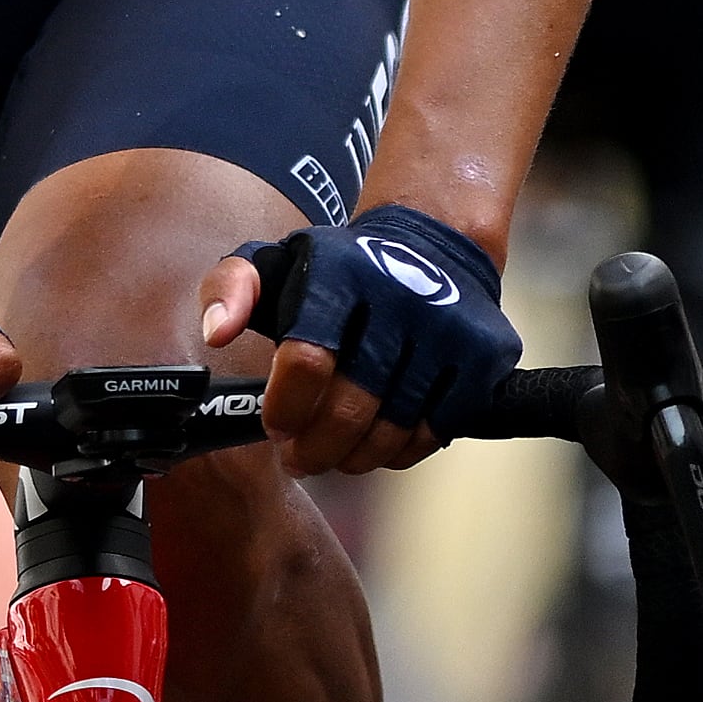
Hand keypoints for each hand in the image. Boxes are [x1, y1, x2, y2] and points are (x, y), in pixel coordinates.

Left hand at [201, 207, 519, 475]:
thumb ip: (229, 288)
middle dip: (315, 449)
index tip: (276, 425)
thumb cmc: (341, 272)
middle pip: (349, 409)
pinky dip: (403, 450)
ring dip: (356, 457)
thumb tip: (217, 333)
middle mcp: (400, 294)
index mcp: (340, 271)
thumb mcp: (275, 262)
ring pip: (393, 429)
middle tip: (301, 457)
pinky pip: (436, 431)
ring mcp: (449, 326)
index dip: (285, 409)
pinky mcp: (485, 353)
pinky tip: (382, 441)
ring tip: (338, 453)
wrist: (434, 244)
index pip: (306, 361)